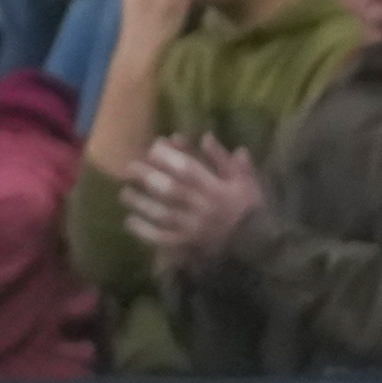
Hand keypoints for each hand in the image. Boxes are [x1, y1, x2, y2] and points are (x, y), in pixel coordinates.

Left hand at [120, 134, 265, 266]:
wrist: (256, 245)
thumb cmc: (249, 209)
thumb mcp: (245, 181)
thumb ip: (225, 160)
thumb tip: (205, 137)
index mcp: (218, 190)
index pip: (188, 170)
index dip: (168, 158)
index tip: (152, 149)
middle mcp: (204, 208)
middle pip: (170, 190)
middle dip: (148, 177)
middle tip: (130, 168)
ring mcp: (194, 228)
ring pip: (162, 214)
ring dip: (141, 203)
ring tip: (125, 193)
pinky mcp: (188, 245)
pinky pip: (162, 238)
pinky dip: (144, 231)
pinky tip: (130, 221)